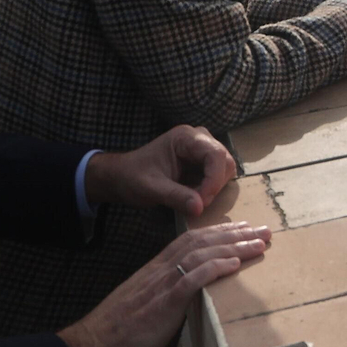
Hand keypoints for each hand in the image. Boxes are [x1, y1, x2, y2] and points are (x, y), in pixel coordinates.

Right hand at [58, 222, 270, 346]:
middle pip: (201, 242)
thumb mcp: (141, 307)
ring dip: (234, 247)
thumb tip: (185, 296)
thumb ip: (162, 296)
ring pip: (201, 255)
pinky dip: (214, 268)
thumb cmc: (112, 336)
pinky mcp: (161, 305)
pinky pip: (191, 280)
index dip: (218, 233)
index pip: (190, 242)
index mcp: (153, 272)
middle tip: (263, 230)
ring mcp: (160, 287)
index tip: (243, 229)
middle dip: (235, 234)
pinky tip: (234, 263)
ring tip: (259, 243)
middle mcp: (158, 272)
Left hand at [84, 125, 237, 218]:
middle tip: (197, 204)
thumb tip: (200, 208)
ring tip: (193, 200)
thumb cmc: (132, 177)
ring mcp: (202, 149)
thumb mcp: (151, 188)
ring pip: (225, 169)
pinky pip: (218, 175)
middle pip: (224, 161)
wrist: (121, 177)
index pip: (215, 155)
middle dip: (214, 185)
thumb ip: (175, 196)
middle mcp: (199, 139)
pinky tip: (194, 197)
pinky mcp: (203, 161)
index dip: (214, 180)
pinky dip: (210, 189)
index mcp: (186, 138)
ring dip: (213, 188)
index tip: (202, 201)